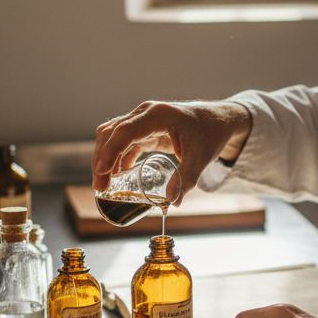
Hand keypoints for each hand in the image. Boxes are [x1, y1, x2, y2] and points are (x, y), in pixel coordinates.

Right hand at [91, 101, 251, 202]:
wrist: (218, 119)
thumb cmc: (210, 133)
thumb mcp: (201, 157)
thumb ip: (186, 179)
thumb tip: (172, 202)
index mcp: (157, 115)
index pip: (125, 131)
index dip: (110, 151)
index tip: (102, 173)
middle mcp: (145, 114)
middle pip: (112, 133)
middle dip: (102, 160)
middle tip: (100, 187)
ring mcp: (143, 120)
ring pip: (113, 136)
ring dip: (105, 159)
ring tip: (104, 186)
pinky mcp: (145, 129)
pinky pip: (123, 142)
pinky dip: (116, 158)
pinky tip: (117, 175)